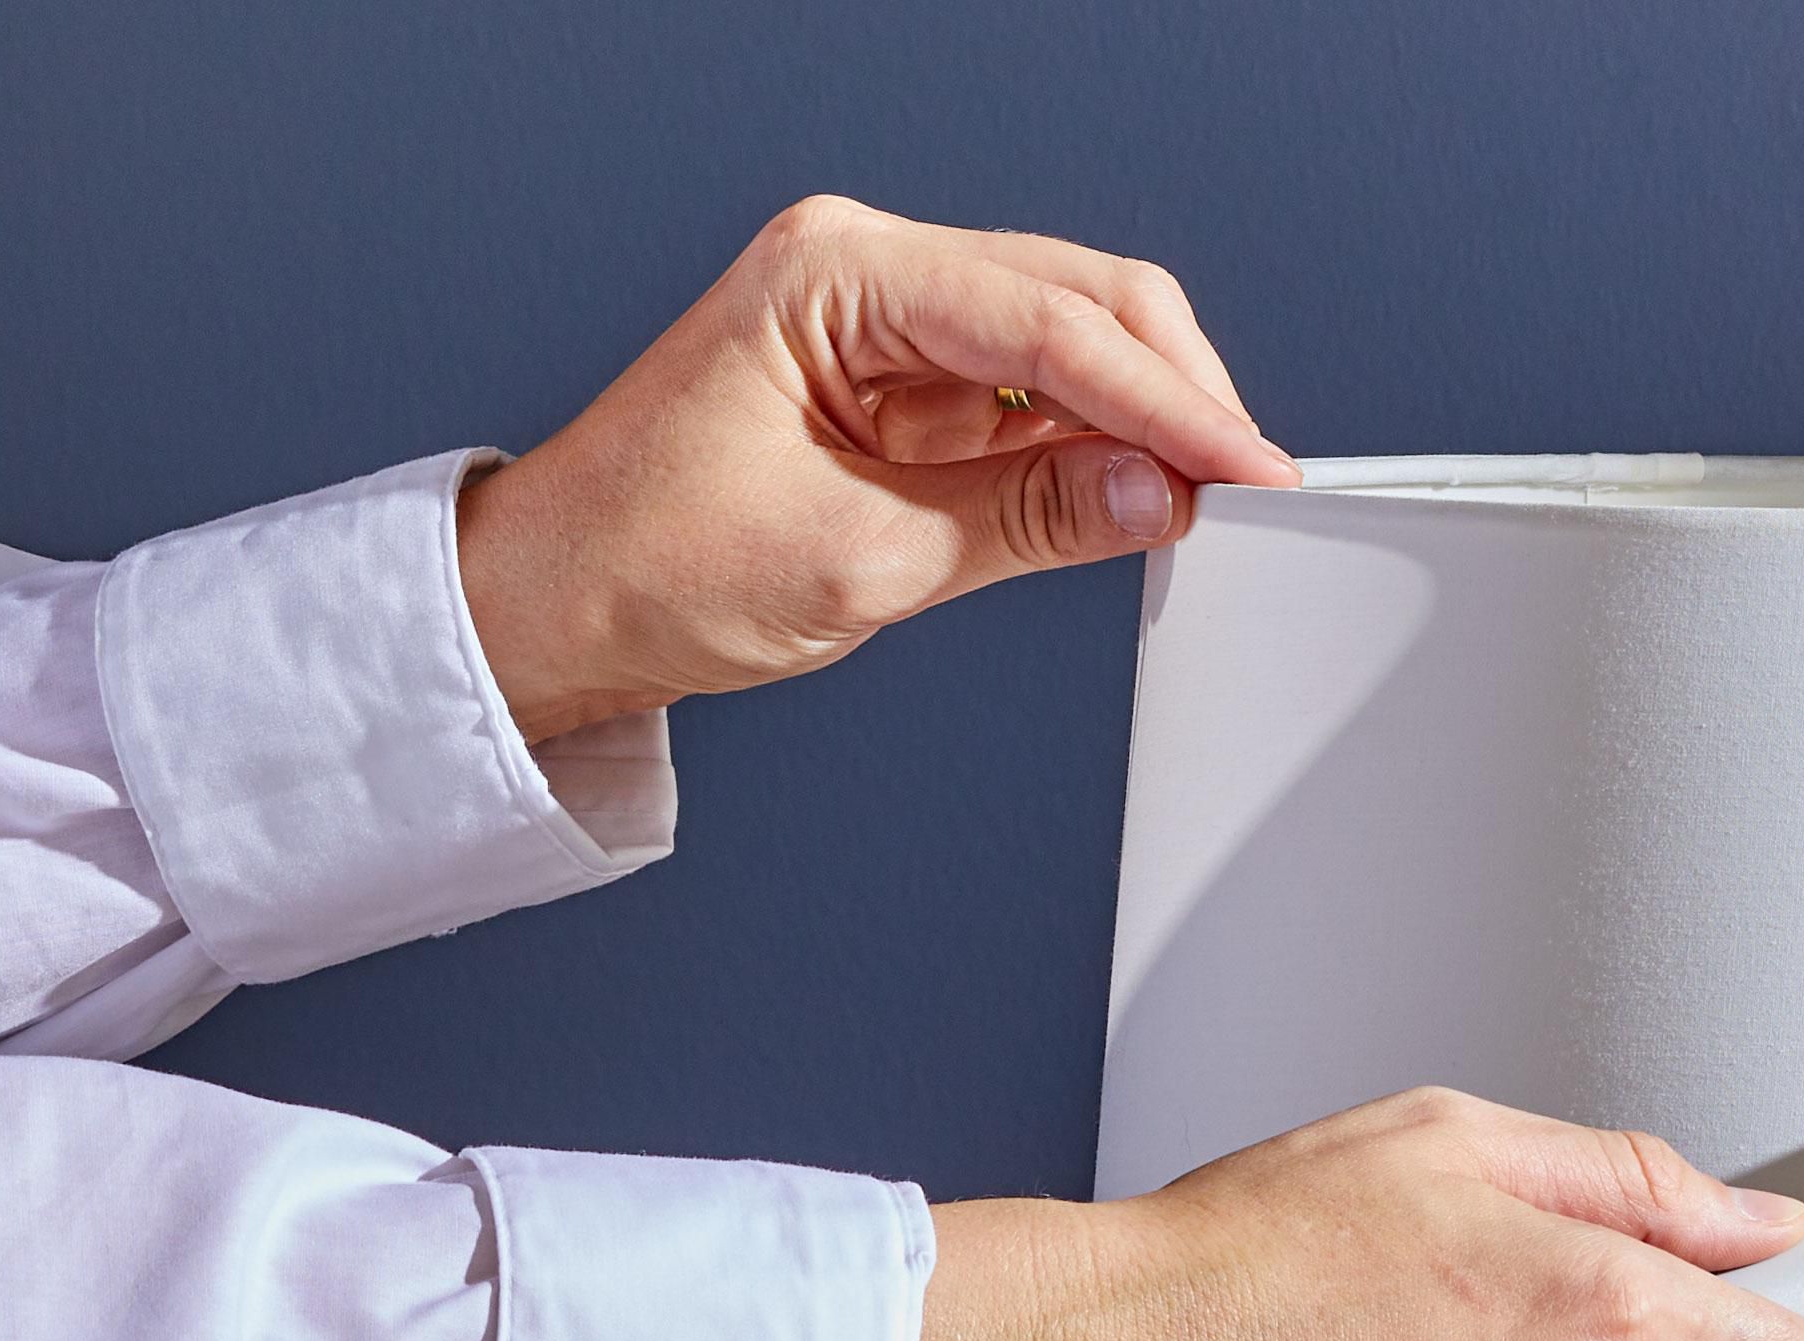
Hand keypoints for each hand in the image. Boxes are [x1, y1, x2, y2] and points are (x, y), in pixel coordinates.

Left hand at [455, 195, 1299, 740]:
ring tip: (1203, 506)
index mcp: (834, 272)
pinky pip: (1035, 398)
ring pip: (1072, 344)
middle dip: (1174, 393)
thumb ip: (1030, 515)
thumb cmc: (648, 563)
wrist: (554, 606)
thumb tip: (1159, 494)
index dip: (1170, 400)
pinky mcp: (907, 384)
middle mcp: (867, 271)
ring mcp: (890, 323)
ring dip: (1143, 421)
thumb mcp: (863, 556)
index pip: (1049, 321)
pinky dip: (1097, 445)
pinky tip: (1139, 495)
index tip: (1249, 470)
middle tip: (1248, 490)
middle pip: (1081, 299)